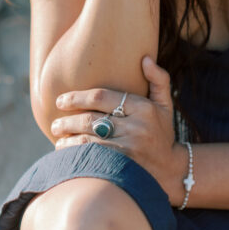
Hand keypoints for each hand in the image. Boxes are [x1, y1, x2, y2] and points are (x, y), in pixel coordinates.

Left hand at [50, 56, 188, 205]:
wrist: (172, 170)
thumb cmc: (162, 133)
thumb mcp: (165, 105)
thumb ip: (158, 79)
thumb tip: (145, 59)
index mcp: (143, 108)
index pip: (101, 97)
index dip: (77, 98)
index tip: (61, 101)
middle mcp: (136, 128)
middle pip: (90, 120)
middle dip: (68, 121)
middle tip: (55, 124)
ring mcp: (129, 150)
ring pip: (88, 142)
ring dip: (68, 140)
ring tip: (58, 139)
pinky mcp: (122, 169)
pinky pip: (92, 160)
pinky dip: (76, 157)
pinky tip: (67, 155)